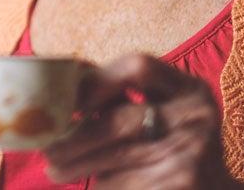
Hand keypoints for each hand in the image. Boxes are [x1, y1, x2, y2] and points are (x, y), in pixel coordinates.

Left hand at [42, 54, 243, 188]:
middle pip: (120, 121)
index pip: (139, 66)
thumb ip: (122, 96)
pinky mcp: (184, 184)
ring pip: (117, 159)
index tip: (72, 103)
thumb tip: (61, 83)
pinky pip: (126, 185)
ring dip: (79, 167)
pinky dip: (103, 187)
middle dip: (75, 139)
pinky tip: (94, 186)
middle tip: (47, 151)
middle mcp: (196, 116)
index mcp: (189, 89)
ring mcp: (193, 153)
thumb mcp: (164, 111)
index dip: (97, 81)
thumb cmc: (174, 145)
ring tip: (56, 171)